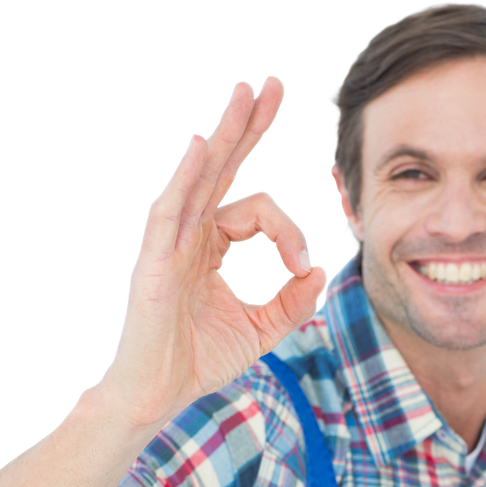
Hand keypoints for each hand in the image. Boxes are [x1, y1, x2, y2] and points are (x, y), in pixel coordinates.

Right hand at [98, 75, 329, 428]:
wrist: (156, 396)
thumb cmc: (199, 361)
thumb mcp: (261, 330)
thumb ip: (293, 302)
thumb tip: (323, 269)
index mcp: (212, 244)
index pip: (258, 211)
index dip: (290, 232)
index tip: (304, 268)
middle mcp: (190, 233)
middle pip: (222, 166)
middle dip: (248, 124)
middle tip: (271, 82)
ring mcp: (169, 242)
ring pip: (199, 175)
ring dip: (223, 132)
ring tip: (245, 90)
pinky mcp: (153, 261)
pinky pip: (167, 210)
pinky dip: (184, 177)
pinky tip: (200, 146)